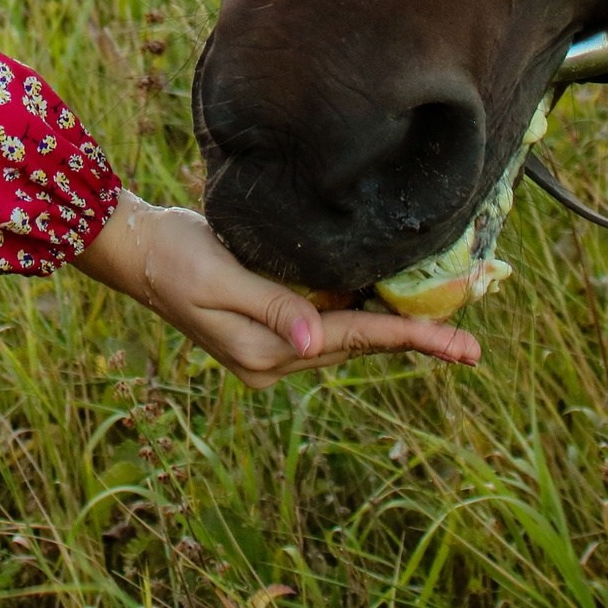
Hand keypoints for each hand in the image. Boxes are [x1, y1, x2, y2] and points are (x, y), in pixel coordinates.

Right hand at [71, 191, 481, 385]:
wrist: (137, 250)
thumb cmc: (174, 255)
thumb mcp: (220, 277)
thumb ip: (272, 306)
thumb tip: (316, 341)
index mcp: (266, 352)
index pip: (352, 339)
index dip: (407, 336)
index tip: (457, 345)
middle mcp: (275, 357)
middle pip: (359, 345)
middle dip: (413, 340)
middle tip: (470, 346)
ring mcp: (273, 344)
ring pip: (348, 336)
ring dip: (392, 329)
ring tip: (445, 329)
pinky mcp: (270, 323)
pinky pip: (330, 322)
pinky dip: (363, 314)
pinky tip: (388, 303)